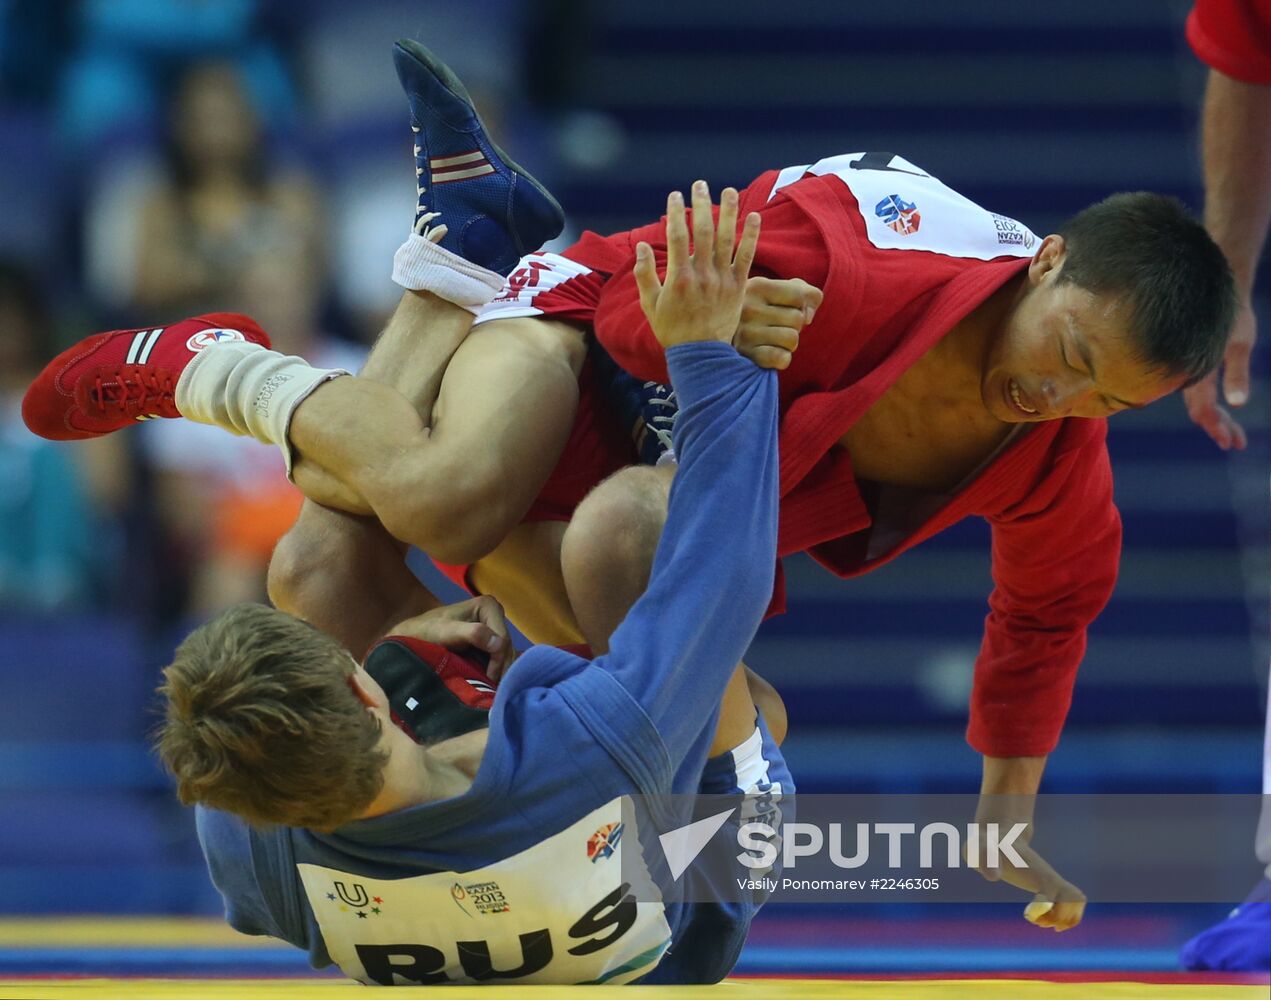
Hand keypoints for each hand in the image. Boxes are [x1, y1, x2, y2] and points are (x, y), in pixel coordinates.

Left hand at [387, 595, 513, 679]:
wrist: (413, 637)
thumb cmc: (426, 633)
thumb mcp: (447, 632)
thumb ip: (473, 634)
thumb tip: (500, 644)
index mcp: (488, 606)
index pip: (503, 639)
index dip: (498, 660)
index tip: (488, 679)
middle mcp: (494, 614)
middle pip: (507, 646)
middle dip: (501, 667)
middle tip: (492, 689)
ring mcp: (492, 627)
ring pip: (506, 654)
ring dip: (500, 671)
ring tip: (491, 689)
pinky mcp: (488, 640)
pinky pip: (499, 657)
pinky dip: (496, 670)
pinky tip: (490, 683)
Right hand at [634, 180, 760, 349]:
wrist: (701, 355)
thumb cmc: (673, 330)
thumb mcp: (650, 305)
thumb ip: (645, 275)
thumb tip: (643, 246)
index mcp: (678, 277)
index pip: (677, 236)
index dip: (675, 212)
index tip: (675, 195)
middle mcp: (702, 274)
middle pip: (703, 230)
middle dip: (702, 204)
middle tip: (700, 184)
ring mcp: (722, 279)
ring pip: (727, 239)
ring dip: (729, 212)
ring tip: (730, 191)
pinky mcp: (738, 286)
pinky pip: (747, 257)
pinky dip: (751, 236)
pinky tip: (754, 216)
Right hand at [734, 276, 822, 369]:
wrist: (721, 333)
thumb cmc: (757, 310)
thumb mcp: (775, 290)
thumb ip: (802, 292)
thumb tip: (808, 316)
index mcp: (757, 286)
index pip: (801, 295)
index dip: (801, 304)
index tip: (786, 308)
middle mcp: (748, 308)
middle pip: (798, 318)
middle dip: (793, 325)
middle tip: (775, 326)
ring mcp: (745, 333)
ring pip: (792, 339)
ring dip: (788, 343)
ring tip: (772, 339)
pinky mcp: (746, 356)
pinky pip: (782, 358)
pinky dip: (782, 359)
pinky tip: (769, 353)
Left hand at [966, 817, 1086, 932]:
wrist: (997, 836)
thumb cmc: (986, 846)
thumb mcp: (978, 850)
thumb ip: (983, 860)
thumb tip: (994, 877)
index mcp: (1035, 870)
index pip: (1055, 894)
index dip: (1045, 910)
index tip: (1027, 913)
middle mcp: (1049, 875)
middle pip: (1074, 900)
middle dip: (1058, 917)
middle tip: (1036, 919)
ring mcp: (1053, 880)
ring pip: (1077, 902)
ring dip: (1064, 918)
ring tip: (1042, 920)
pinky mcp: (1052, 886)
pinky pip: (1073, 902)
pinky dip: (1064, 916)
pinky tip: (1044, 918)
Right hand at [1183, 300, 1255, 449]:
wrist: (1211, 288)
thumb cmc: (1229, 312)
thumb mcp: (1240, 342)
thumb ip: (1236, 373)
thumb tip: (1238, 403)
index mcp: (1197, 371)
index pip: (1204, 410)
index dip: (1217, 428)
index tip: (1231, 443)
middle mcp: (1187, 374)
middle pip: (1200, 412)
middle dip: (1219, 429)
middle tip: (1236, 443)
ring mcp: (1188, 370)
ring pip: (1199, 403)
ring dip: (1216, 420)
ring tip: (1233, 434)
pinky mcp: (1193, 365)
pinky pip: (1198, 392)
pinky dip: (1211, 406)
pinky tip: (1223, 409)